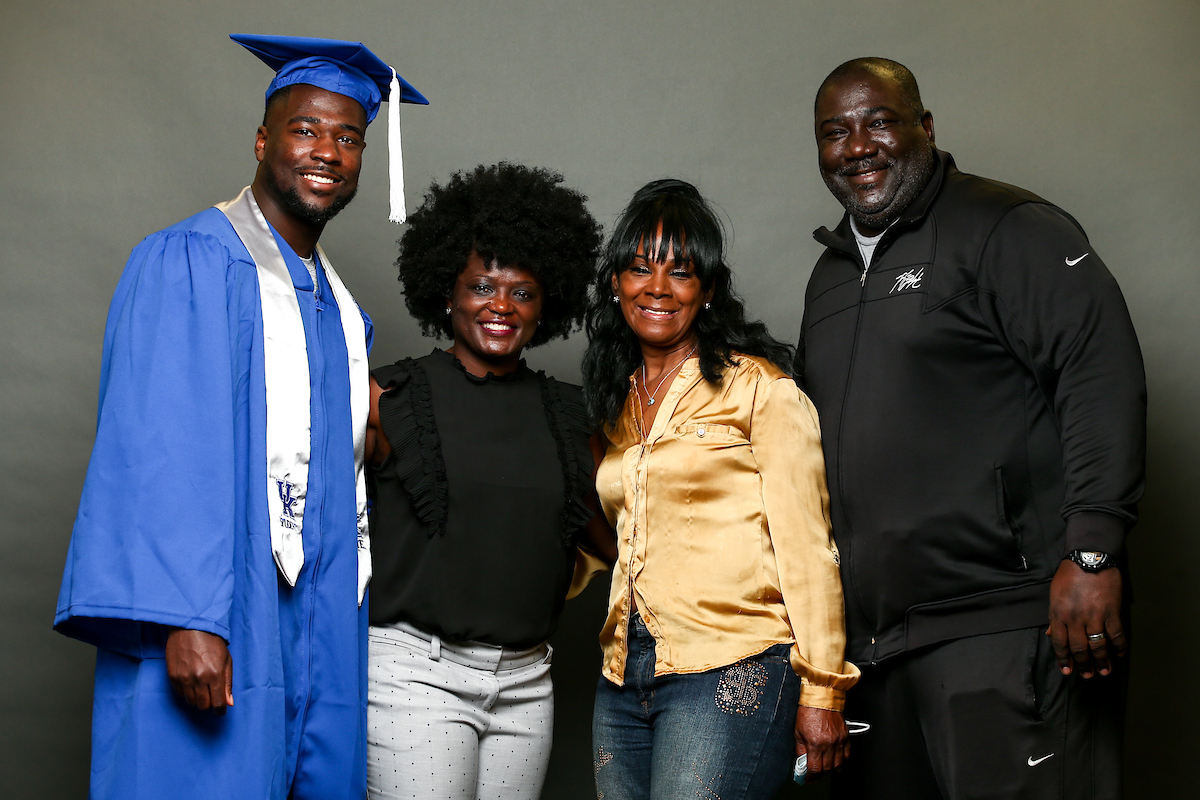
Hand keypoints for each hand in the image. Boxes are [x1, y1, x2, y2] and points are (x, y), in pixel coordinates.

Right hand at [166, 628, 233, 712]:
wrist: (190, 627)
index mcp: (214, 675)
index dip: (220, 709)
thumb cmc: (212, 642)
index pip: (217, 704)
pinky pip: (180, 694)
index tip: (220, 710)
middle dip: (209, 704)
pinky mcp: (172, 676)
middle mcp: (198, 679)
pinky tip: (191, 682)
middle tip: (211, 695)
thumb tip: (229, 703)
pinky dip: (187, 692)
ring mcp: (184, 678)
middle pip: (203, 705)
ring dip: (197, 698)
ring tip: (201, 687)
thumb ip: (227, 683)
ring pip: (191, 702)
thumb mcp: (226, 660)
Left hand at [794, 705, 848, 776]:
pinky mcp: (845, 737)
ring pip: (838, 764)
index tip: (807, 778)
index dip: (810, 777)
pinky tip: (836, 762)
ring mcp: (839, 741)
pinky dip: (842, 762)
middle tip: (814, 776)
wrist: (822, 697)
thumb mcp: (798, 732)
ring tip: (825, 770)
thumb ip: (800, 749)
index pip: (815, 768)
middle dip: (820, 775)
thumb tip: (802, 762)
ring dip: (831, 770)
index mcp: (815, 743)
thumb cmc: (809, 711)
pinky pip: (847, 755)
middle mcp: (829, 744)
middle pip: (827, 769)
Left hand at [1047, 560, 1125, 677]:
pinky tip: (1119, 655)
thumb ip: (1054, 616)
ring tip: (1103, 672)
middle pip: (1079, 648)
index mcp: (1059, 614)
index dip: (1064, 659)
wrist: (1090, 558)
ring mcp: (1095, 616)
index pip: (1060, 643)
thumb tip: (1052, 634)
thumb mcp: (1054, 594)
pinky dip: (1118, 647)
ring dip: (1101, 661)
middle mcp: (1076, 618)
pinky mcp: (1112, 612)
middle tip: (1087, 675)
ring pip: (1098, 645)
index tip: (1067, 671)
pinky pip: (1116, 635)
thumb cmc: (1069, 575)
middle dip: (1083, 664)